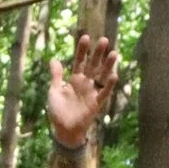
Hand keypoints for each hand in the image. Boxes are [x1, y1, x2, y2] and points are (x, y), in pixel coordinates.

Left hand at [44, 33, 118, 147]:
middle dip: (98, 53)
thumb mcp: (54, 91)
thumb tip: (54, 59)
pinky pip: (104, 93)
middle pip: (93, 65)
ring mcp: (91, 92)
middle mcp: (85, 83)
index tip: (85, 37)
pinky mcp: (96, 103)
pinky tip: (115, 76)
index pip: (79, 61)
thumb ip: (56, 75)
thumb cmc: (58, 112)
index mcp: (74, 79)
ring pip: (102, 76)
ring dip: (108, 65)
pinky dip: (109, 85)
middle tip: (104, 40)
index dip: (82, 50)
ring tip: (114, 53)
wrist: (63, 130)